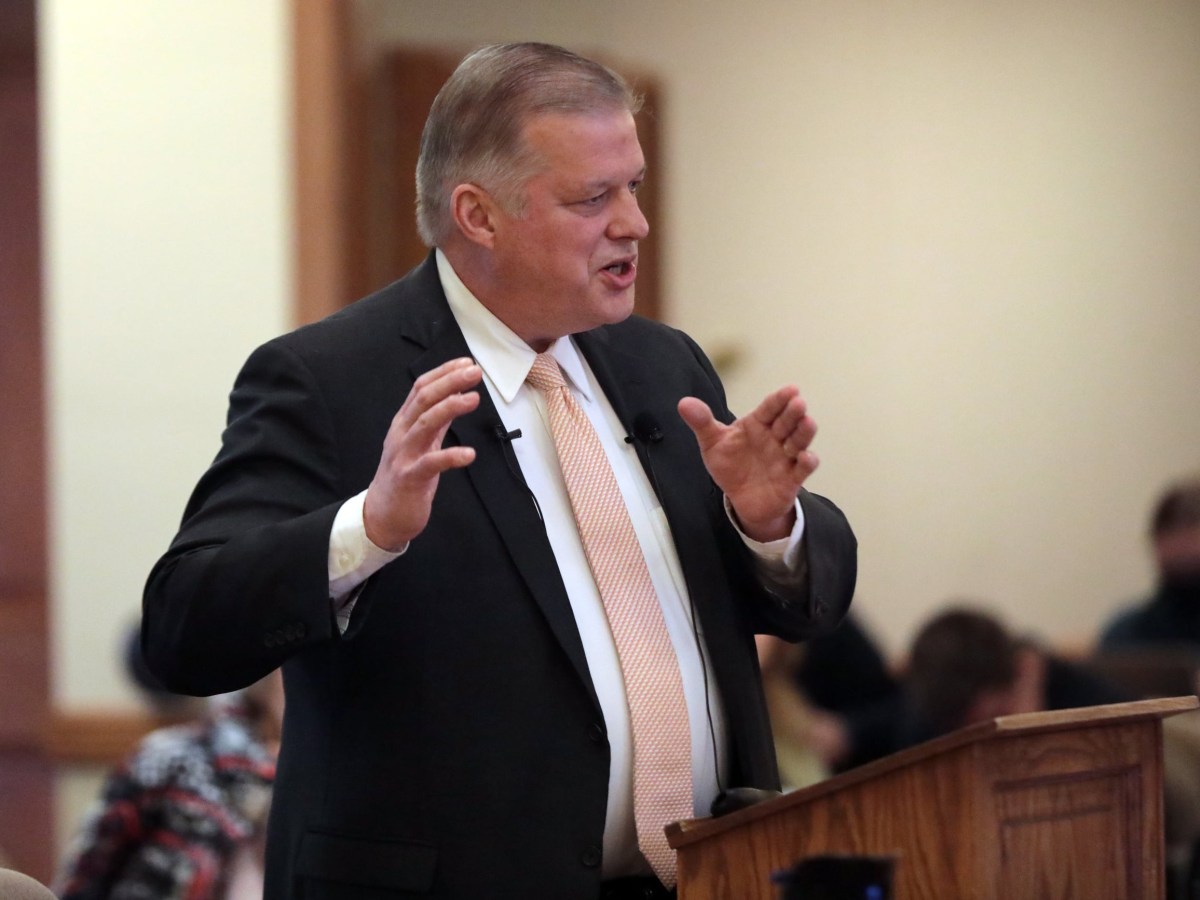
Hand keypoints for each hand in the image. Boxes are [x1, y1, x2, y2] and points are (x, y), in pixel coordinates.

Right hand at [363, 358, 481, 550]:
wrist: (382, 515)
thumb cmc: (405, 476)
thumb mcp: (421, 443)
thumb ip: (437, 421)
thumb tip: (455, 395)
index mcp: (404, 423)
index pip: (421, 388)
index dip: (443, 373)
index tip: (466, 363)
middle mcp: (401, 433)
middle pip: (423, 400)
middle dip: (449, 382)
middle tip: (473, 372)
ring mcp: (404, 455)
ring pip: (425, 424)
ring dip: (450, 408)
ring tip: (473, 399)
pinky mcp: (410, 478)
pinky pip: (431, 464)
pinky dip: (451, 457)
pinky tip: (469, 454)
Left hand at [677, 385, 817, 541]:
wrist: (741, 498)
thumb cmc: (731, 464)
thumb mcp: (712, 443)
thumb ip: (702, 423)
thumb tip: (683, 403)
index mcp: (757, 424)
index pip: (770, 408)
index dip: (780, 399)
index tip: (791, 389)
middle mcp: (775, 437)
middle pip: (787, 422)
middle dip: (794, 412)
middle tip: (798, 403)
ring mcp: (785, 457)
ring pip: (799, 441)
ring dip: (804, 433)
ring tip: (807, 423)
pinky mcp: (792, 478)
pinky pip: (803, 469)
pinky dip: (807, 462)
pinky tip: (806, 457)